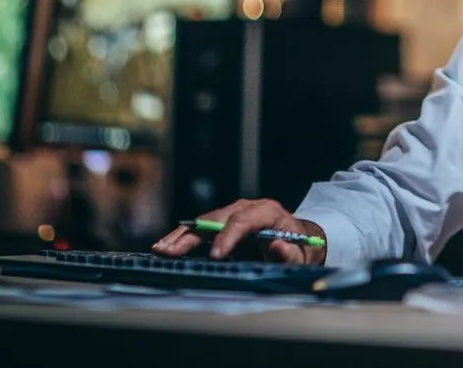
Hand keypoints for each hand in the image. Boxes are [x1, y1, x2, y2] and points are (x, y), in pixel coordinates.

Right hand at [152, 198, 327, 264]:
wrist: (296, 239)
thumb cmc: (299, 248)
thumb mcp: (301, 254)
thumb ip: (290, 253)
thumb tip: (277, 245)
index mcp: (268, 212)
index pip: (244, 220)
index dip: (228, 237)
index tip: (215, 256)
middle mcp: (247, 207)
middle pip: (217, 219)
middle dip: (193, 235)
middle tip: (171, 252)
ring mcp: (233, 212)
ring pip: (204, 221)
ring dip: (181, 236)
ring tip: (161, 249)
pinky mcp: (223, 222)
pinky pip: (201, 228)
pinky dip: (183, 237)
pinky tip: (166, 247)